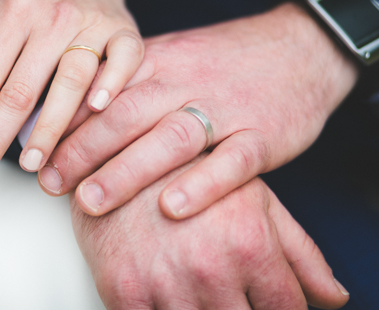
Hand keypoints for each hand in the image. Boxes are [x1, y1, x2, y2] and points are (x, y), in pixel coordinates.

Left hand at [0, 0, 142, 191]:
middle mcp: (52, 15)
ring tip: (30, 165)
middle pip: (20, 89)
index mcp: (13, 10)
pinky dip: (112, 83)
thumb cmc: (30, 3)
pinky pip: (124, 59)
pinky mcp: (126, 30)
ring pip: (71, 81)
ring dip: (49, 127)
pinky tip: (97, 110)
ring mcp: (92, 21)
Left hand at [40, 3, 357, 218]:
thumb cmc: (220, 61)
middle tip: (48, 182)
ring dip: (128, 171)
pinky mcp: (262, 134)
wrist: (298, 47)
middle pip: (126, 115)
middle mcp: (186, 83)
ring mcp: (225, 108)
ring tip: (90, 200)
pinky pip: (232, 161)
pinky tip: (171, 207)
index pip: (103, 91)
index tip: (36, 153)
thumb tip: (70, 113)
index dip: (66, 125)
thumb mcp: (168, 58)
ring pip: (171, 138)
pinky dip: (202, 184)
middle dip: (82, 151)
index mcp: (158, 63)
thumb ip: (125, 82)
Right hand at [72, 157, 349, 308]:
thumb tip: (332, 295)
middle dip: (241, 307)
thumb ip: (299, 250)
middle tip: (224, 286)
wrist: (112, 151)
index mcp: (249, 242)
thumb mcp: (252, 197)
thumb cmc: (187, 171)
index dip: (279, 305)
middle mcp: (210, 268)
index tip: (263, 298)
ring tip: (192, 282)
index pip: (286, 306)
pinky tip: (166, 295)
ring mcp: (165, 284)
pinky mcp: (125, 291)